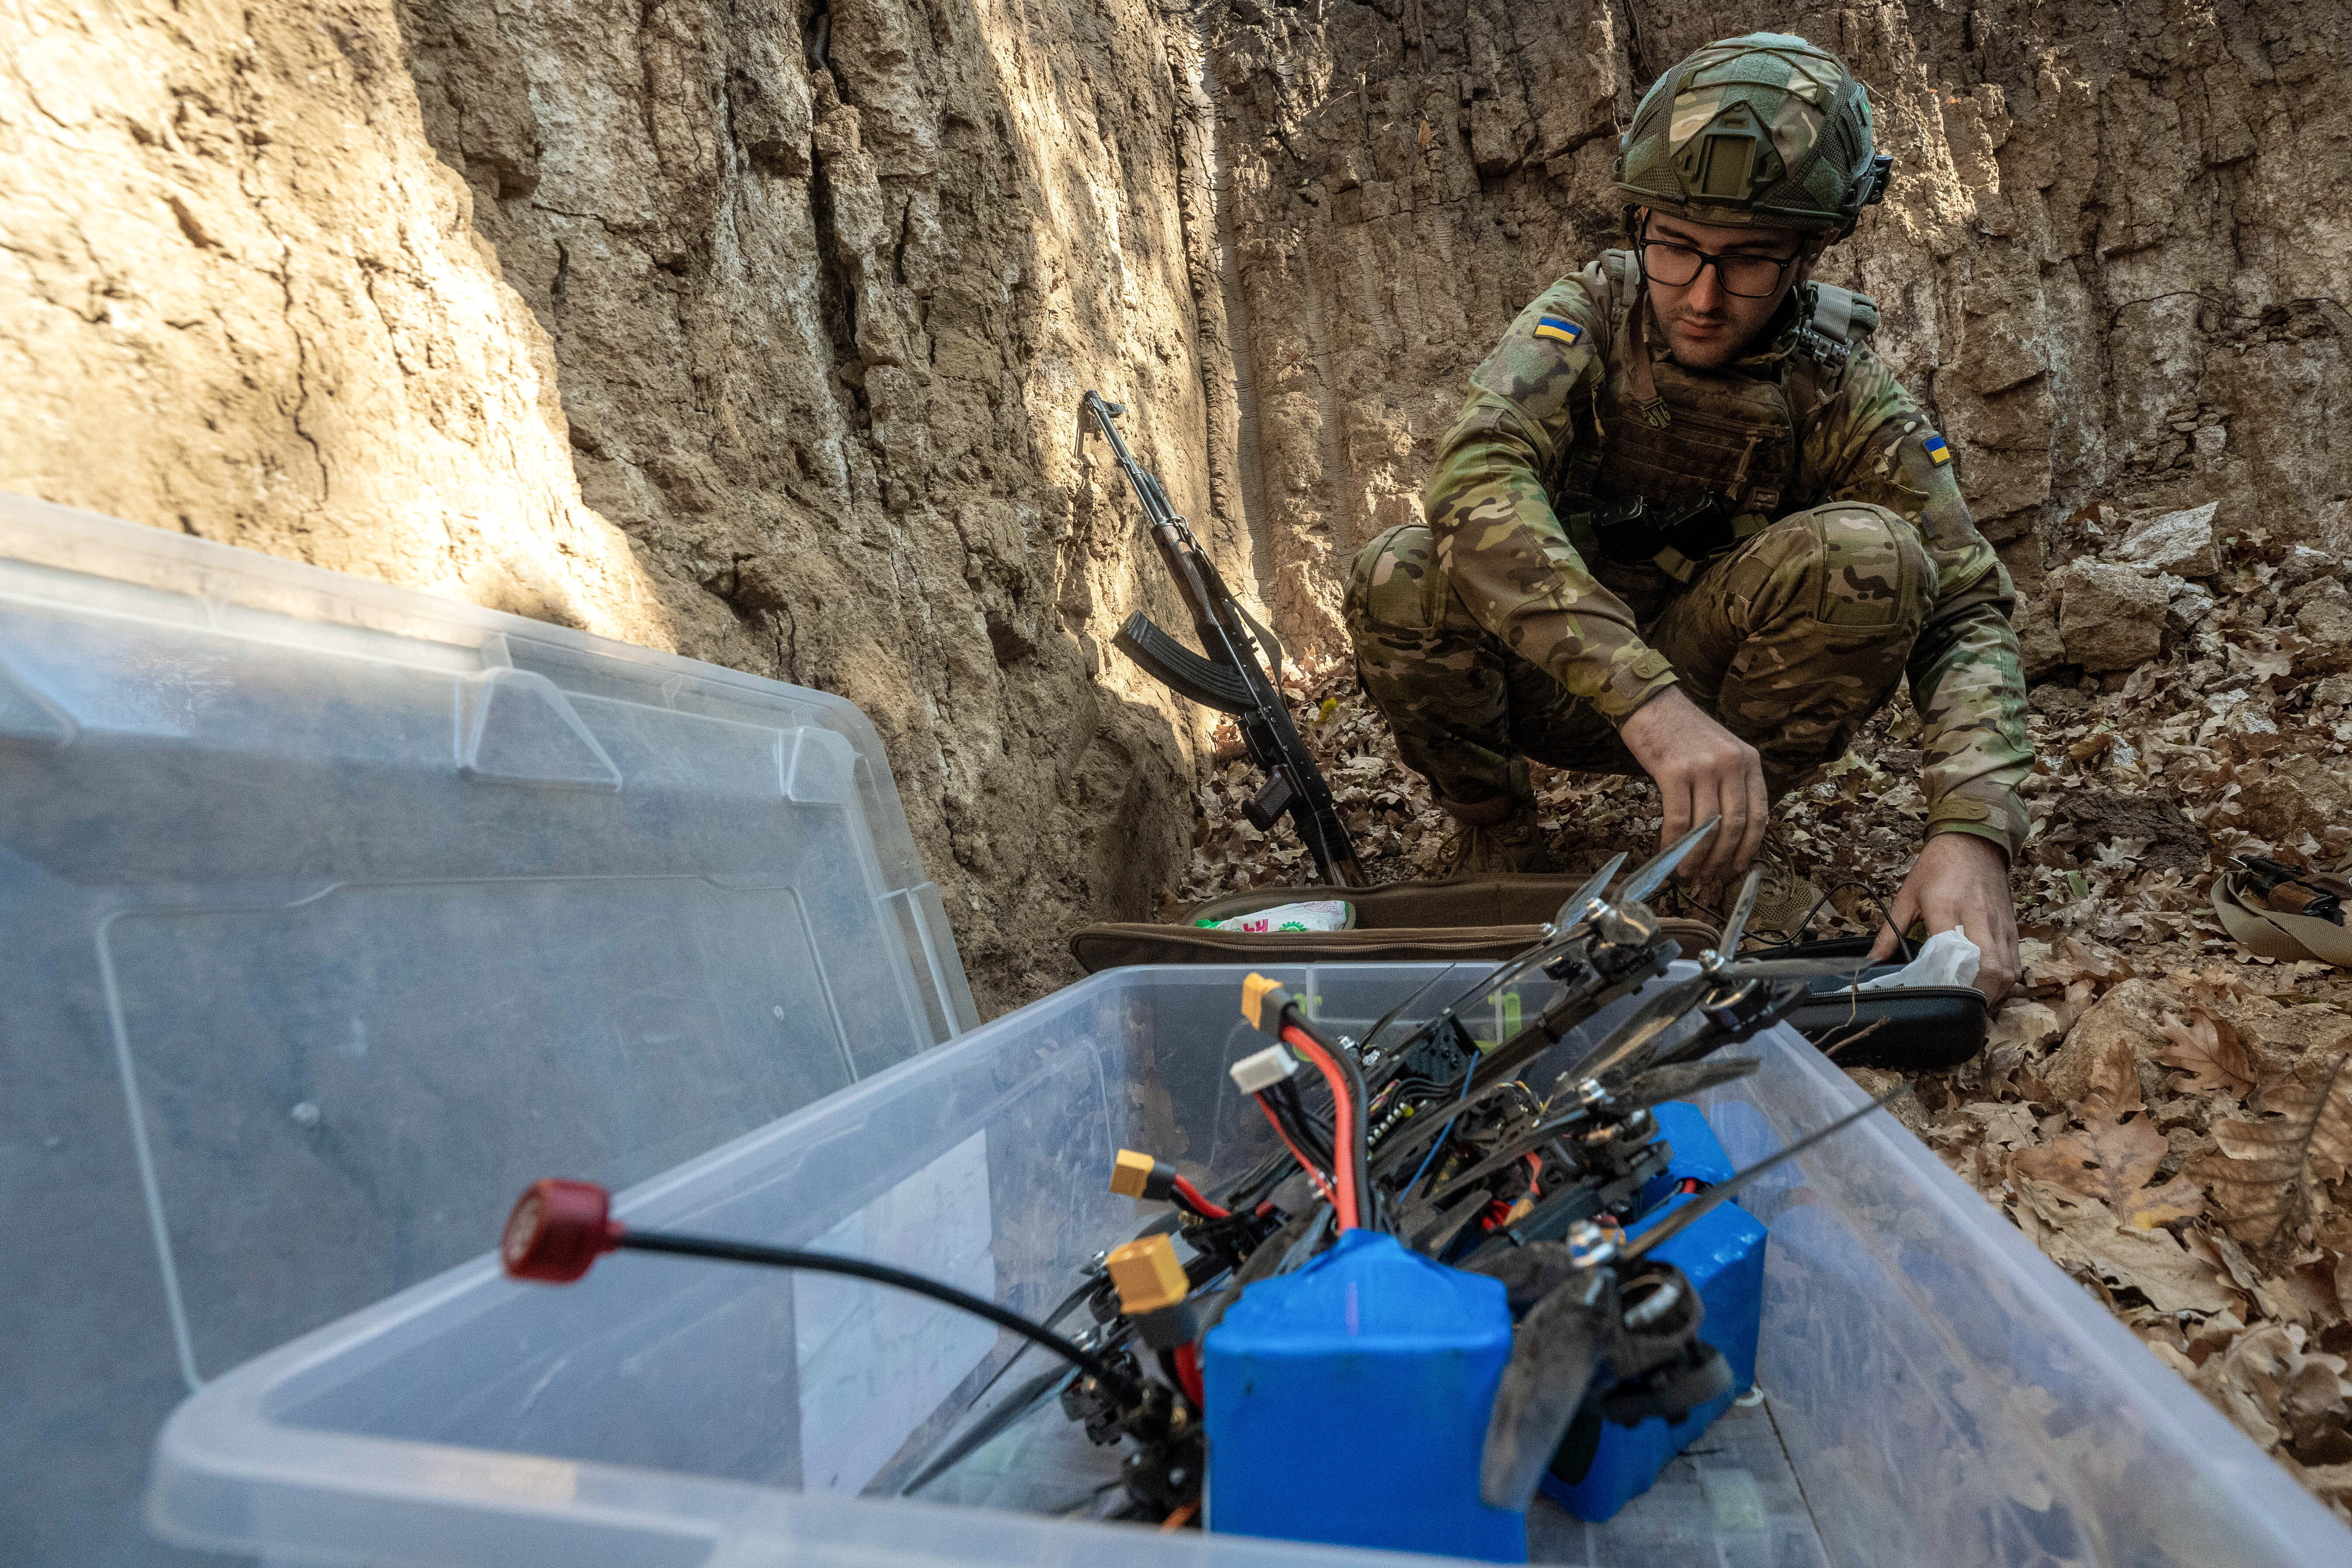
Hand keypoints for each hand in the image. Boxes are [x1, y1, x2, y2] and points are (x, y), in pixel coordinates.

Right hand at [1618, 686, 1767, 886]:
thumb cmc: (1682, 730)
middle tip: (1708, 876)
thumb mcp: (1721, 750)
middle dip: (1721, 857)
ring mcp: (1704, 768)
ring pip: (1708, 826)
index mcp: (1749, 760)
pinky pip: (1679, 818)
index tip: (1738, 865)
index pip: (1759, 813)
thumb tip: (1724, 831)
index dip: (1750, 845)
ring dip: (1697, 856)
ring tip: (1687, 871)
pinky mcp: (1674, 772)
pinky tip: (1668, 853)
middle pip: (1734, 824)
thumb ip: (1730, 782)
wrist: (1650, 702)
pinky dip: (1674, 842)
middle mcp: (1731, 764)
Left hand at [1869, 832, 2020, 1003]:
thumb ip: (1890, 932)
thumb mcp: (1906, 896)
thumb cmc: (1935, 868)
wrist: (1972, 841)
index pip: (1950, 952)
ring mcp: (1998, 923)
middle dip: (1974, 994)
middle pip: (1987, 967)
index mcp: (1945, 907)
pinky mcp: (2012, 925)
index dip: (1945, 980)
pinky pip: (2015, 961)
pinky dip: (2004, 980)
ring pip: (2005, 969)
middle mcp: (1976, 916)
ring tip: (1973, 1002)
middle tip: (1957, 1007)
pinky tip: (1989, 988)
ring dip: (1992, 992)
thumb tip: (1872, 962)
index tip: (1933, 997)